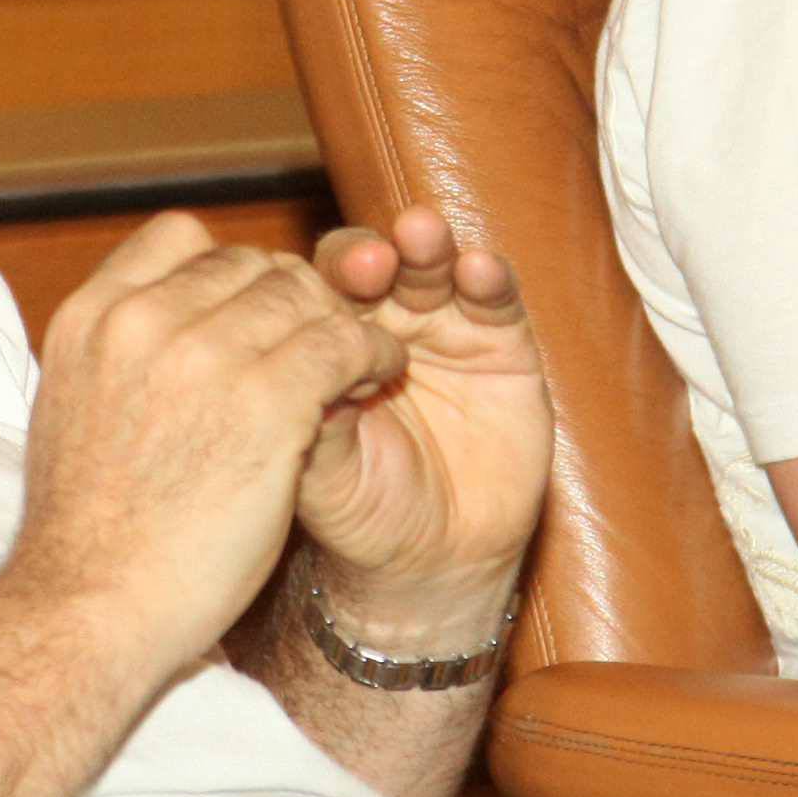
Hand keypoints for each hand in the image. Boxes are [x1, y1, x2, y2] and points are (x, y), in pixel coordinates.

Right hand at [4, 214, 406, 701]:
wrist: (90, 609)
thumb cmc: (90, 539)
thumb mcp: (73, 415)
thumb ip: (121, 360)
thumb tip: (164, 342)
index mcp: (92, 318)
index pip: (179, 237)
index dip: (230, 270)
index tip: (250, 314)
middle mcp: (144, 319)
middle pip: (250, 263)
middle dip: (292, 297)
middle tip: (320, 339)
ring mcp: (204, 354)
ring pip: (304, 295)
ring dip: (340, 321)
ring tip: (358, 359)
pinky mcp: (268, 398)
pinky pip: (347, 340)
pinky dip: (372, 352)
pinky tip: (379, 375)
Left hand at [289, 206, 548, 655]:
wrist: (432, 558)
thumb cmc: (358, 510)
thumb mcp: (320, 472)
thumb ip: (310, 420)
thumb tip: (295, 369)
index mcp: (322, 343)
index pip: (311, 292)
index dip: (312, 284)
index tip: (309, 286)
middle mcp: (380, 321)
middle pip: (370, 264)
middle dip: (366, 254)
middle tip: (367, 260)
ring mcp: (443, 325)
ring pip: (431, 268)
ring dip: (425, 248)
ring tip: (420, 238)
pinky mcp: (503, 343)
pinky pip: (496, 300)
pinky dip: (489, 278)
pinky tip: (479, 269)